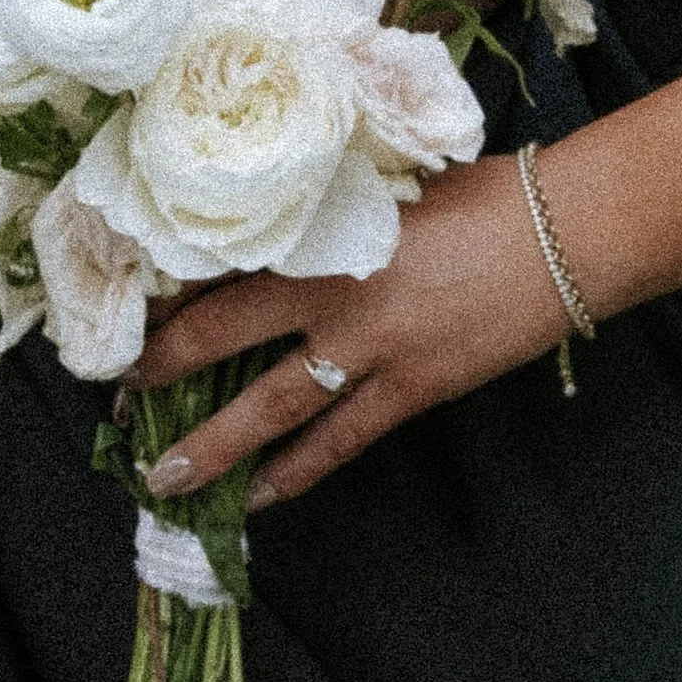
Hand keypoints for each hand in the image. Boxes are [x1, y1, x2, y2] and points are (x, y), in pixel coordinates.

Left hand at [129, 156, 570, 508]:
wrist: (565, 232)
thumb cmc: (477, 192)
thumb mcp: (383, 182)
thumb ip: (323, 208)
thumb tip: (264, 222)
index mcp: (316, 232)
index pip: (215, 266)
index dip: (162, 296)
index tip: (121, 315)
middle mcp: (330, 294)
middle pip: (220, 339)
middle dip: (162, 373)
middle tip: (117, 400)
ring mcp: (371, 349)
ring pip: (270, 408)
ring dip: (214, 445)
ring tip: (162, 477)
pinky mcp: (411, 389)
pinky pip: (338, 443)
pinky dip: (295, 473)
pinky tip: (258, 498)